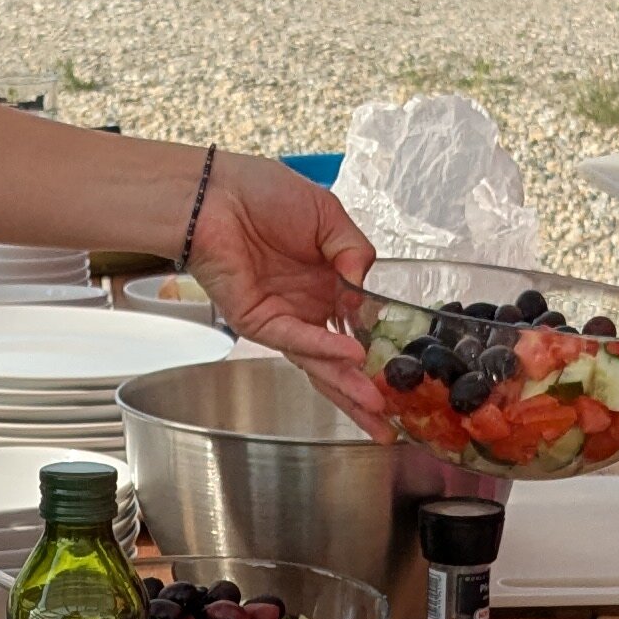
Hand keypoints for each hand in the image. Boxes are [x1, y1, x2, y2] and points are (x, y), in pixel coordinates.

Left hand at [182, 152, 387, 424]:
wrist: (216, 193)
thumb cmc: (262, 194)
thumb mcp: (329, 217)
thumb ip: (355, 251)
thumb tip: (366, 288)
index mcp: (326, 286)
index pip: (358, 330)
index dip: (379, 353)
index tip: (403, 376)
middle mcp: (307, 309)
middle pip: (338, 363)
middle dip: (363, 395)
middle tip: (388, 425)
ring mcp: (283, 319)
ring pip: (318, 362)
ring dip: (347, 383)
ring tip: (376, 405)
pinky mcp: (258, 321)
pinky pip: (295, 338)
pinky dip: (323, 347)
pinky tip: (349, 357)